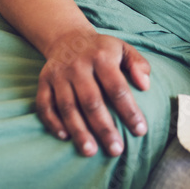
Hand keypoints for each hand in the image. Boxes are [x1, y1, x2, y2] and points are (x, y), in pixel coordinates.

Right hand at [35, 29, 150, 156]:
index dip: (129, 111)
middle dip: (104, 128)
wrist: (68, 37)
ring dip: (79, 131)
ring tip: (90, 151)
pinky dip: (52, 123)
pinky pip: (44, 105)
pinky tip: (64, 137)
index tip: (140, 131)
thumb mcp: (125, 49)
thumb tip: (145, 86)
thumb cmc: (102, 50)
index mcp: (102, 57)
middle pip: (92, 102)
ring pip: (67, 107)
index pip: (118, 88)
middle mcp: (78, 66)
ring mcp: (58, 75)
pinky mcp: (43, 82)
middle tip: (116, 150)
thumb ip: (139, 65)